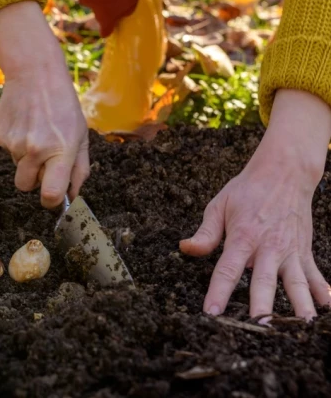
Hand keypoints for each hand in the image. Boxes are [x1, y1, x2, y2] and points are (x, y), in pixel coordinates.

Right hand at [0, 1, 89, 207]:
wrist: (34, 73)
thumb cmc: (64, 105)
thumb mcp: (81, 135)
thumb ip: (79, 169)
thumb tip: (72, 197)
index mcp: (61, 151)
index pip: (51, 195)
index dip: (52, 201)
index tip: (54, 196)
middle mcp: (36, 150)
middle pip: (26, 187)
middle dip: (35, 180)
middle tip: (45, 160)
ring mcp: (16, 143)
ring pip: (18, 168)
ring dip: (27, 159)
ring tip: (37, 133)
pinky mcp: (1, 136)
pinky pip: (10, 153)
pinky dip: (18, 145)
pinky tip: (26, 124)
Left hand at [180, 89, 330, 319]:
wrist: (284, 173)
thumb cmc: (247, 190)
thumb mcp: (219, 206)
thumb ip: (205, 233)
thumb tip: (184, 248)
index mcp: (243, 237)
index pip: (228, 270)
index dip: (218, 292)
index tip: (212, 313)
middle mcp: (268, 247)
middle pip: (264, 281)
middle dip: (262, 306)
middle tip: (260, 327)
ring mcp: (290, 251)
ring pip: (296, 283)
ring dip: (300, 305)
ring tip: (304, 325)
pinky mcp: (304, 251)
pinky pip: (315, 275)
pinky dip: (324, 292)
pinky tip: (328, 309)